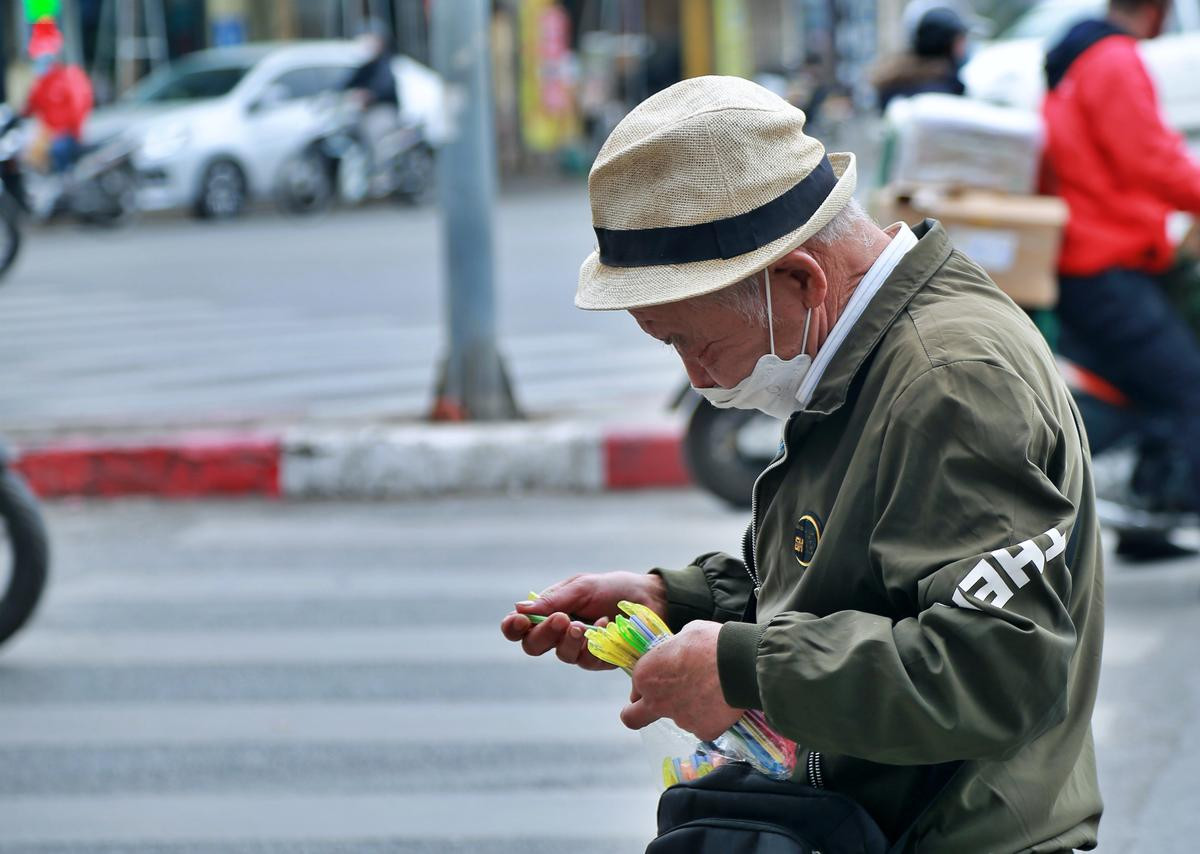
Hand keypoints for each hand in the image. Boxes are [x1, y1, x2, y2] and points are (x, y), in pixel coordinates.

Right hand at [500, 571, 666, 670]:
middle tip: (560, 619)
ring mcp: (579, 650)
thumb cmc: (613, 589)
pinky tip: (607, 625)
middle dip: (544, 633)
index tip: (518, 621)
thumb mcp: (582, 587)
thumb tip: (519, 608)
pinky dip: (596, 643)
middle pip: (534, 646)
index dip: (513, 628)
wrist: (651, 598)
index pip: (521, 628)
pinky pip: (588, 660)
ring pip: (562, 655)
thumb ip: (553, 599)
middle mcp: (560, 634)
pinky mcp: (600, 661)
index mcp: (550, 613)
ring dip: (571, 639)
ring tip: (585, 625)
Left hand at [620, 620, 742, 740]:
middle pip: (633, 717)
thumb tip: (679, 655)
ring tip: (712, 691)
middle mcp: (656, 701)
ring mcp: (680, 720)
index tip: (662, 677)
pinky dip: (711, 717)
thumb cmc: (710, 642)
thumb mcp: (685, 634)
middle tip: (653, 707)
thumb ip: (674, 651)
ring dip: (689, 708)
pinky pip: (704, 726)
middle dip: (637, 714)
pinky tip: (723, 702)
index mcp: (646, 675)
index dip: (649, 681)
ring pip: (679, 718)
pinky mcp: (703, 732)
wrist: (740, 663)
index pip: (637, 685)